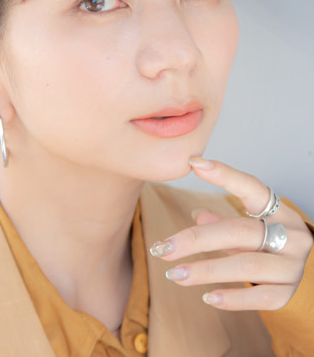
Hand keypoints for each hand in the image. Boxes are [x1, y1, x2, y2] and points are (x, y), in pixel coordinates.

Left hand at [150, 158, 313, 310]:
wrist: (306, 272)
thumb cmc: (269, 242)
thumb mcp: (249, 226)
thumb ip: (224, 221)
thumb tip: (196, 215)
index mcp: (279, 211)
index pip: (251, 187)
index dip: (223, 174)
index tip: (194, 163)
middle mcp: (291, 235)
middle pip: (238, 232)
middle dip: (196, 240)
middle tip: (163, 248)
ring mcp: (292, 265)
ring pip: (246, 266)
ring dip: (206, 271)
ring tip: (175, 274)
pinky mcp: (288, 293)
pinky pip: (259, 298)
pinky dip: (232, 298)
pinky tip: (207, 297)